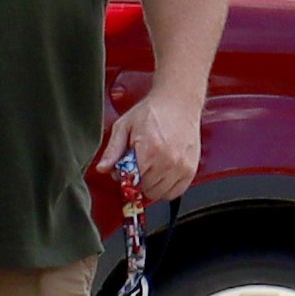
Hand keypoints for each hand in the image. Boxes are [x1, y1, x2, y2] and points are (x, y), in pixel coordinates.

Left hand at [98, 86, 202, 205]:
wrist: (178, 102)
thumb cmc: (152, 111)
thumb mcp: (124, 126)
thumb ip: (113, 150)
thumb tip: (102, 168)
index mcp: (150, 152)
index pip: (133, 183)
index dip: (126, 178)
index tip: (125, 170)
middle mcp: (169, 162)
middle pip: (147, 190)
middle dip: (139, 182)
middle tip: (138, 166)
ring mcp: (183, 167)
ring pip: (161, 194)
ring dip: (153, 185)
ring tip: (151, 167)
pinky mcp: (191, 169)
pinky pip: (177, 191)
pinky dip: (167, 187)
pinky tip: (162, 173)